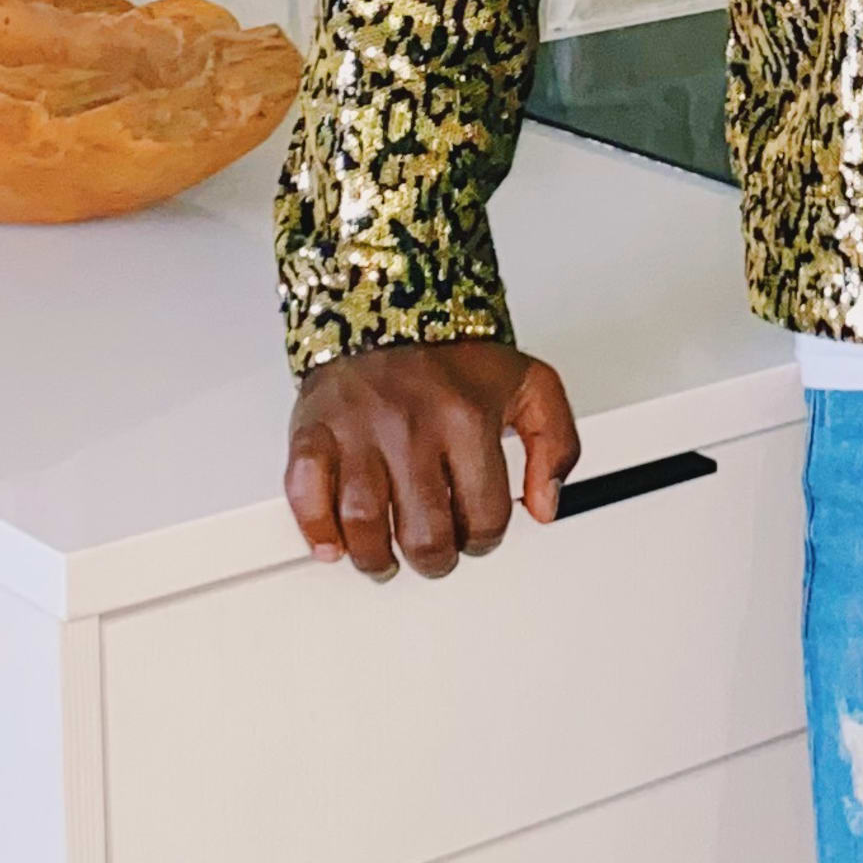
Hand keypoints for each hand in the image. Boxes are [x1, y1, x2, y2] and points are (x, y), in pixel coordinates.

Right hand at [285, 340, 577, 582]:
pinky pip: (305, 493)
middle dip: (434, 559)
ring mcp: (358, 431)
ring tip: (385, 558)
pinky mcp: (314, 429)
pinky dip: (316, 527)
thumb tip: (545, 505)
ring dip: (376, 558)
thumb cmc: (455, 356)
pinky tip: (334, 543)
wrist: (391, 303)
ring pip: (365, 524)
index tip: (477, 534)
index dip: (484, 538)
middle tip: (433, 554)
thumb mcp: (532, 386)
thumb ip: (557, 444)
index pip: (484, 517)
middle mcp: (411, 426)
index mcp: (466, 419)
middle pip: (425, 533)